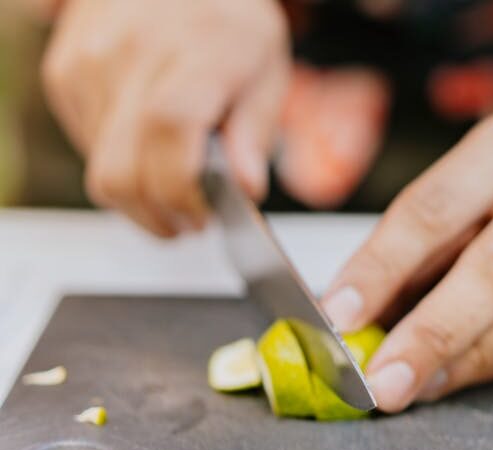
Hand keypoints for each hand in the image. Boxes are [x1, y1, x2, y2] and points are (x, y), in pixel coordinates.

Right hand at [42, 0, 288, 235]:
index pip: (168, 132)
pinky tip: (148, 148)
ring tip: (176, 182)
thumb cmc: (227, 21)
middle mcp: (131, 54)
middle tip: (189, 223)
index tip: (204, 218)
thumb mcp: (266, 71)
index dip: (182, 192)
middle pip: (122, 170)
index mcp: (195, 52)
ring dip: (140, 195)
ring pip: (101, 169)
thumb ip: (255, 132)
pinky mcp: (64, 73)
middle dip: (157, 216)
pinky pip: (87, 147)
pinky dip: (120, 164)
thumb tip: (246, 189)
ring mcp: (89, 64)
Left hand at [323, 106, 492, 412]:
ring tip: (418, 387)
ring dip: (474, 357)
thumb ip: (423, 251)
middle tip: (380, 379)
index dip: (382, 266)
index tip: (339, 317)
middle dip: (433, 330)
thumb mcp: (474, 191)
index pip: (435, 207)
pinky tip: (467, 376)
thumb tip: (357, 320)